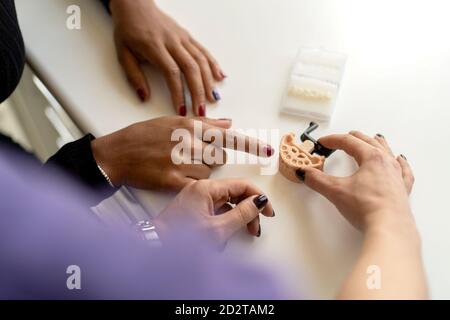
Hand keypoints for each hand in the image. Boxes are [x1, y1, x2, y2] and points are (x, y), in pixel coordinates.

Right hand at [91, 116, 273, 190]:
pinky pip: (196, 185)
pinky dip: (190, 182)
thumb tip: (229, 122)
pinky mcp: (174, 180)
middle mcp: (190, 142)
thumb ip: (204, 123)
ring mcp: (182, 162)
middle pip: (219, 157)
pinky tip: (176, 175)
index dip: (250, 145)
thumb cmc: (142, 135)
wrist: (117, 153)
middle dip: (210, 158)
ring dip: (198, 171)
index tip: (268, 152)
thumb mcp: (172, 120)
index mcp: (191, 126)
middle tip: (189, 155)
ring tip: (177, 164)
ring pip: (208, 173)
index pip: (228, 136)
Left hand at [109, 0, 224, 115]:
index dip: (178, 93)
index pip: (172, 73)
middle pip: (191, 68)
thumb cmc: (128, 30)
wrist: (135, 4)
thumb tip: (144, 97)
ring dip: (209, 81)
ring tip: (213, 99)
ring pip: (200, 60)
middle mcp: (172, 42)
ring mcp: (182, 38)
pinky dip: (213, 64)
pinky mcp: (187, 36)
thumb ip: (134, 76)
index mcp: (155, 47)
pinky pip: (203, 51)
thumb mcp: (122, 54)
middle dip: (198, 92)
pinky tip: (220, 76)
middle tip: (201, 111)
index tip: (181, 110)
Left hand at [154, 179, 274, 245]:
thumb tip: (259, 202)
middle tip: (256, 226)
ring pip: (228, 201)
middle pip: (236, 193)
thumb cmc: (180, 239)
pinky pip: (218, 208)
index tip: (268, 211)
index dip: (259, 197)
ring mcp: (197, 197)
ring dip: (239, 216)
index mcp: (206, 188)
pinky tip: (229, 232)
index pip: (242, 184)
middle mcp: (202, 188)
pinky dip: (227, 218)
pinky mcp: (194, 207)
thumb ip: (242, 214)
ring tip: (245, 231)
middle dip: (249, 209)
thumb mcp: (217, 229)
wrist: (156, 246)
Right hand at [297, 131, 414, 231]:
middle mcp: (386, 162)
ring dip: (377, 144)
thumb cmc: (367, 207)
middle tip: (344, 137)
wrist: (389, 227)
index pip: (349, 142)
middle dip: (354, 138)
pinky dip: (400, 163)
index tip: (324, 142)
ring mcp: (396, 175)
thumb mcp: (335, 191)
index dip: (333, 140)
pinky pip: (404, 170)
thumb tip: (305, 173)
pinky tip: (400, 159)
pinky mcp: (402, 189)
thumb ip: (317, 180)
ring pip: (387, 152)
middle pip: (369, 142)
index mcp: (371, 157)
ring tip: (373, 138)